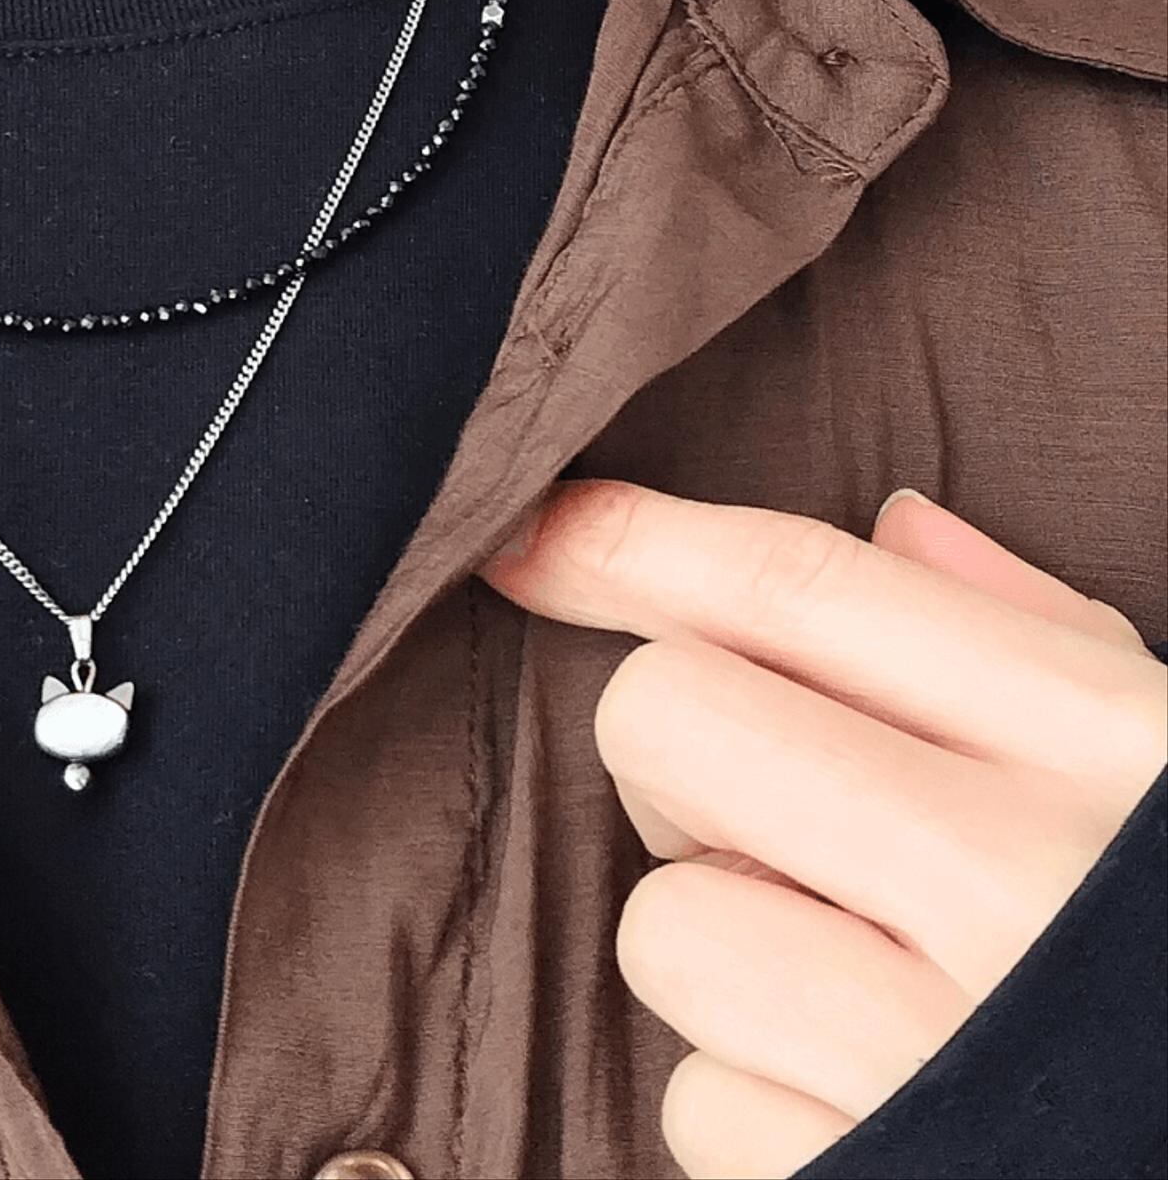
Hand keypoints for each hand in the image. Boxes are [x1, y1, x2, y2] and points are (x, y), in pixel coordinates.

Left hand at [477, 480, 1167, 1179]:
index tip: (531, 531)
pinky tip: (871, 1105)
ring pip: (663, 922)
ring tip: (857, 987)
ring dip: (725, 948)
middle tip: (778, 824)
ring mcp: (940, 1050)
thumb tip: (898, 526)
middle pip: (665, 717)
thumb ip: (1038, 641)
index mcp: (1100, 747)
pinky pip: (700, 1101)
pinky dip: (756, 1104)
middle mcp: (1016, 882)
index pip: (800, 587)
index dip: (634, 542)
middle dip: (680, 761)